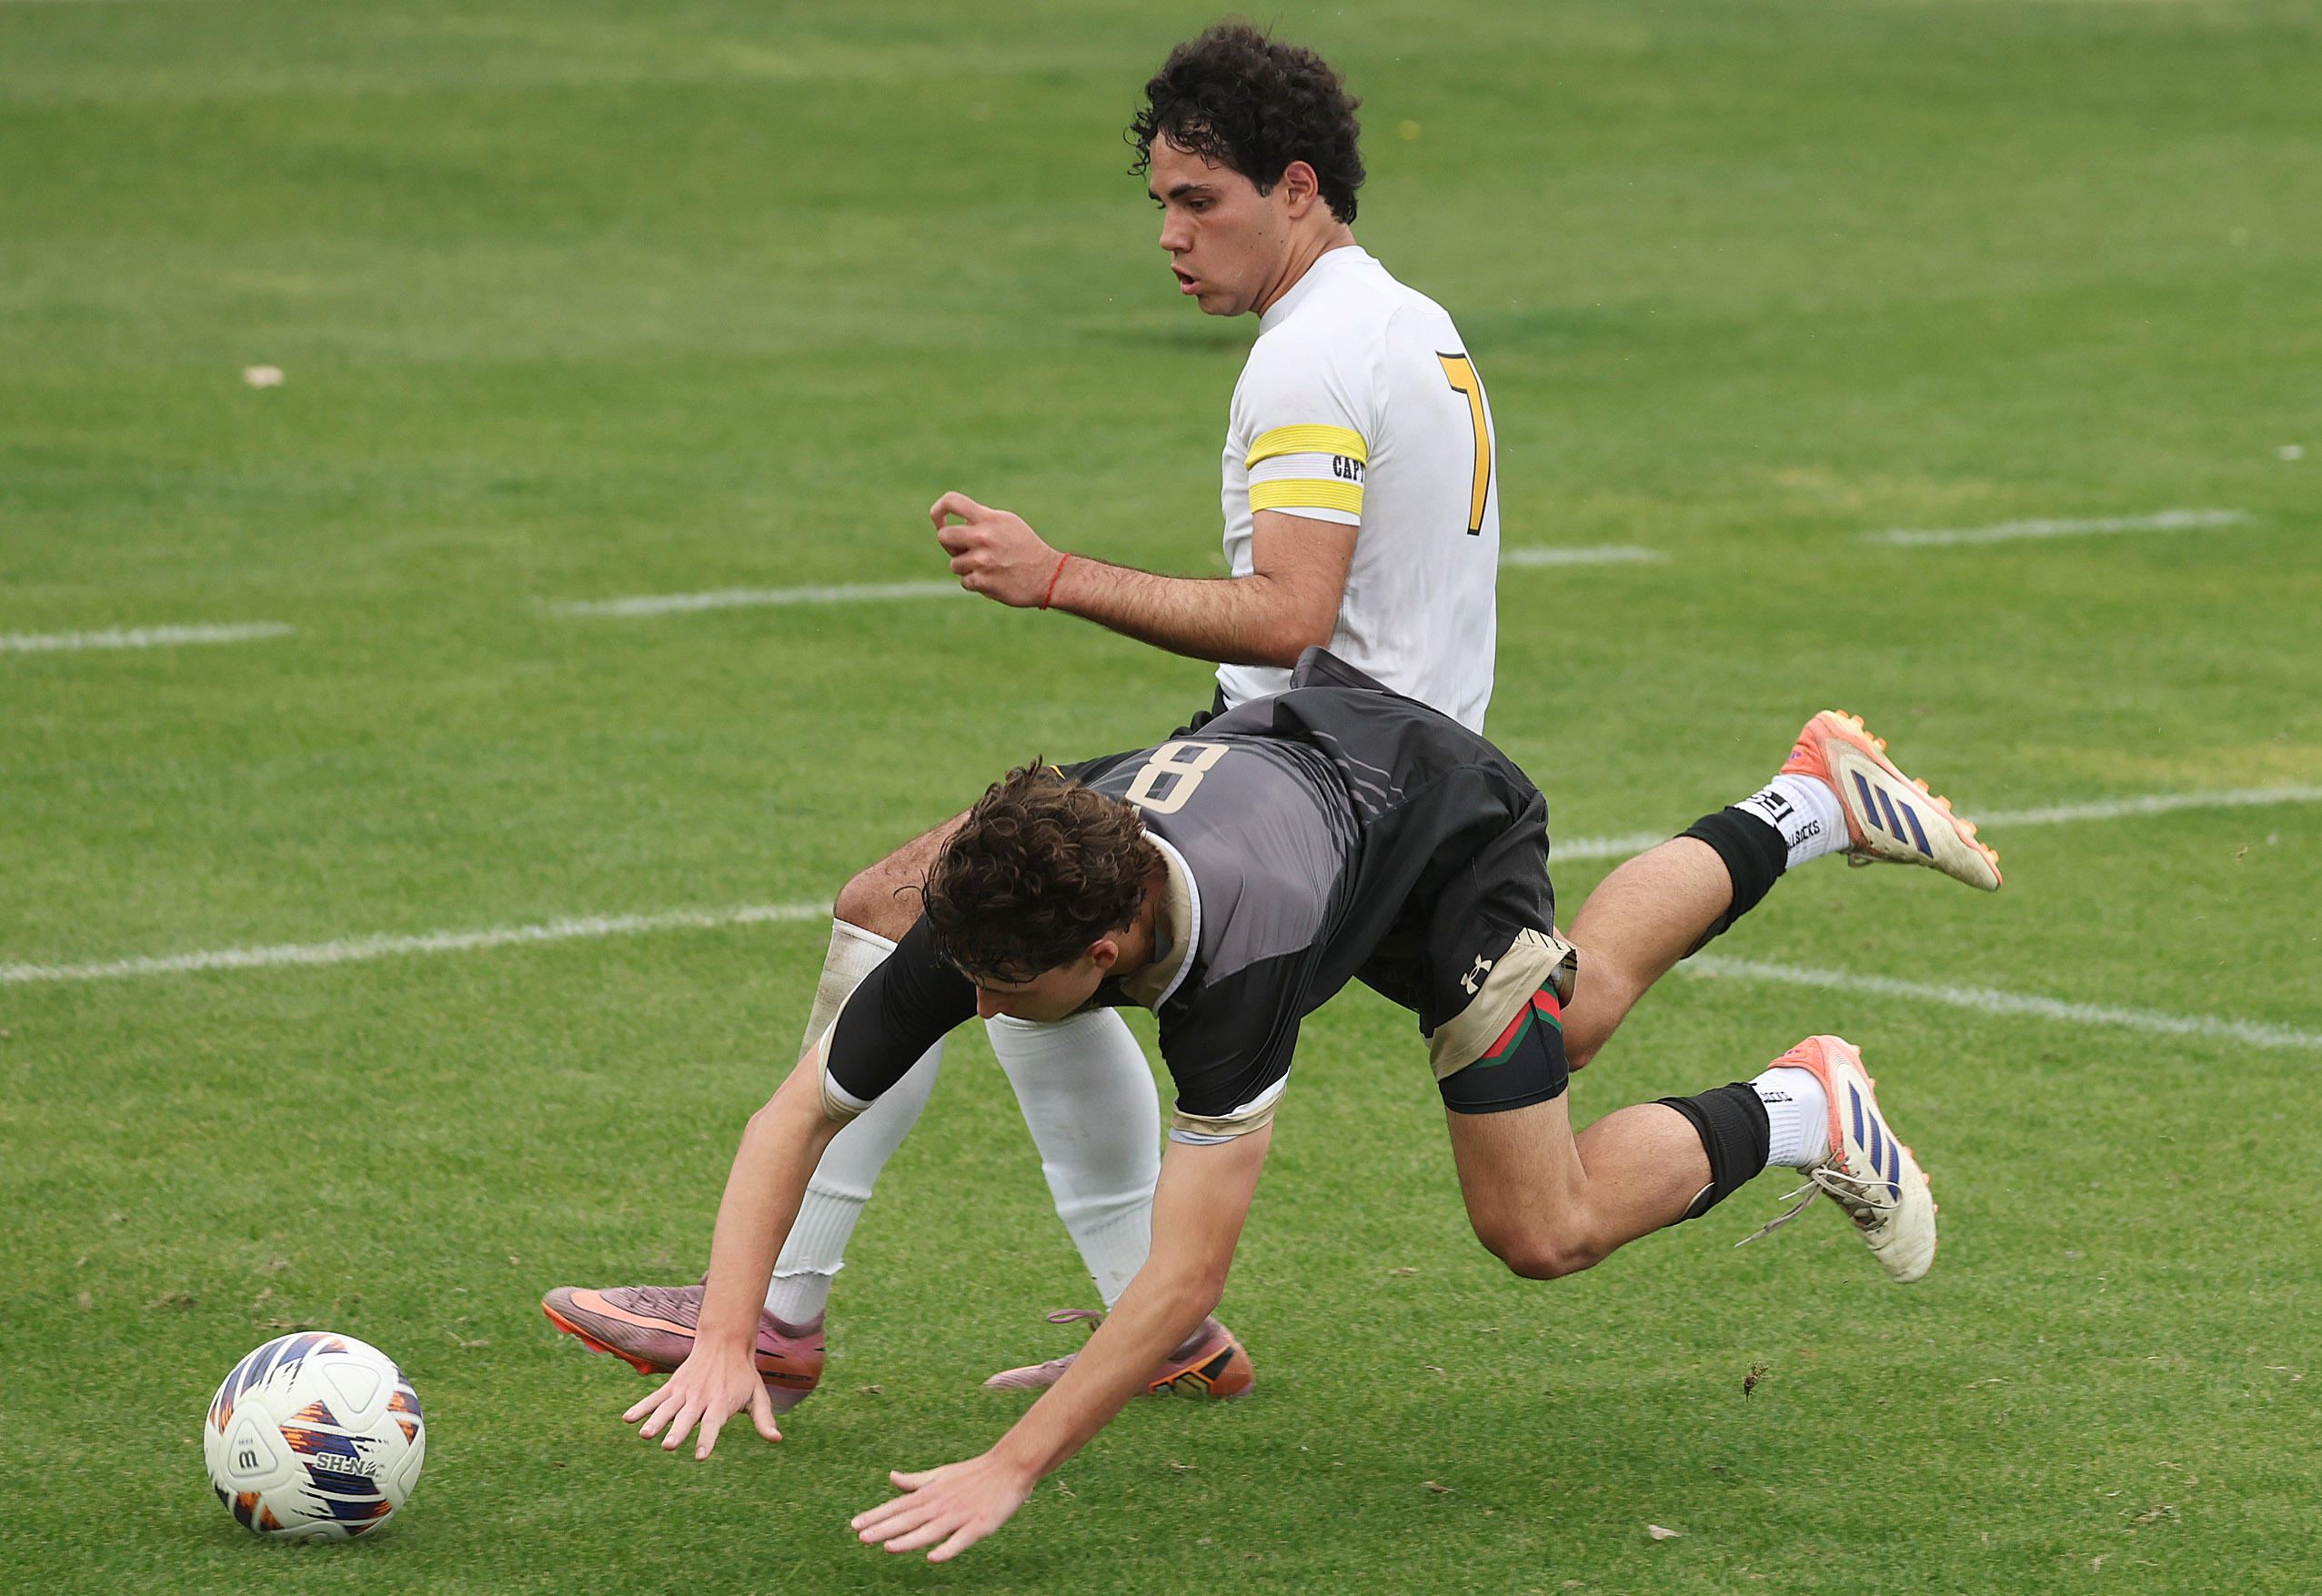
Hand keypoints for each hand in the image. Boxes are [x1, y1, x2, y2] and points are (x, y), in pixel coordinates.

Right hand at [622, 1345, 781, 1459]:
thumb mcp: (758, 1395)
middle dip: (678, 1432)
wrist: (725, 1341)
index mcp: (721, 1404)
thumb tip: (777, 1439)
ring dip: (656, 1421)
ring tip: (645, 1435)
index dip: (707, 1441)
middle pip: (687, 1418)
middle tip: (667, 1446)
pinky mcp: (673, 1386)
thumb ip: (764, 1418)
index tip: (700, 1456)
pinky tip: (627, 1419)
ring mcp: (684, 1392)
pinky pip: (655, 1398)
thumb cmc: (743, 1375)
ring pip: (668, 1408)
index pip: (713, 1425)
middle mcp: (701, 1399)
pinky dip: (641, 1407)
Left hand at [850, 1451, 1037, 1561]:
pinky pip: (961, 1540)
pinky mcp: (979, 1525)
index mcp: (931, 1493)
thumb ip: (916, 1482)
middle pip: (909, 1519)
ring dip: (909, 1540)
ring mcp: (960, 1515)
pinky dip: (947, 1548)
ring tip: (888, 1547)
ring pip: (930, 1530)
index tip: (854, 1525)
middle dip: (884, 1528)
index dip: (876, 1516)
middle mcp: (941, 1504)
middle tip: (861, 1537)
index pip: (898, 1506)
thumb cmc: (974, 1473)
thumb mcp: (941, 1474)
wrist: (1010, 1466)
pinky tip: (933, 1557)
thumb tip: (891, 1477)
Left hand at [929, 491, 1063, 607]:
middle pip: (943, 537)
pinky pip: (964, 582)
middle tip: (965, 550)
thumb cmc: (1025, 547)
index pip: (952, 501)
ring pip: (954, 564)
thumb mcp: (1007, 523)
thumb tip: (956, 524)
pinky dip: (975, 582)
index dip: (938, 510)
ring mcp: (981, 560)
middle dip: (950, 545)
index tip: (939, 521)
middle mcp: (983, 537)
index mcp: (988, 518)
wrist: (1048, 575)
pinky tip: (993, 579)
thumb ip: (982, 519)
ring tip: (988, 566)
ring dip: (966, 567)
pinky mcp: (983, 582)